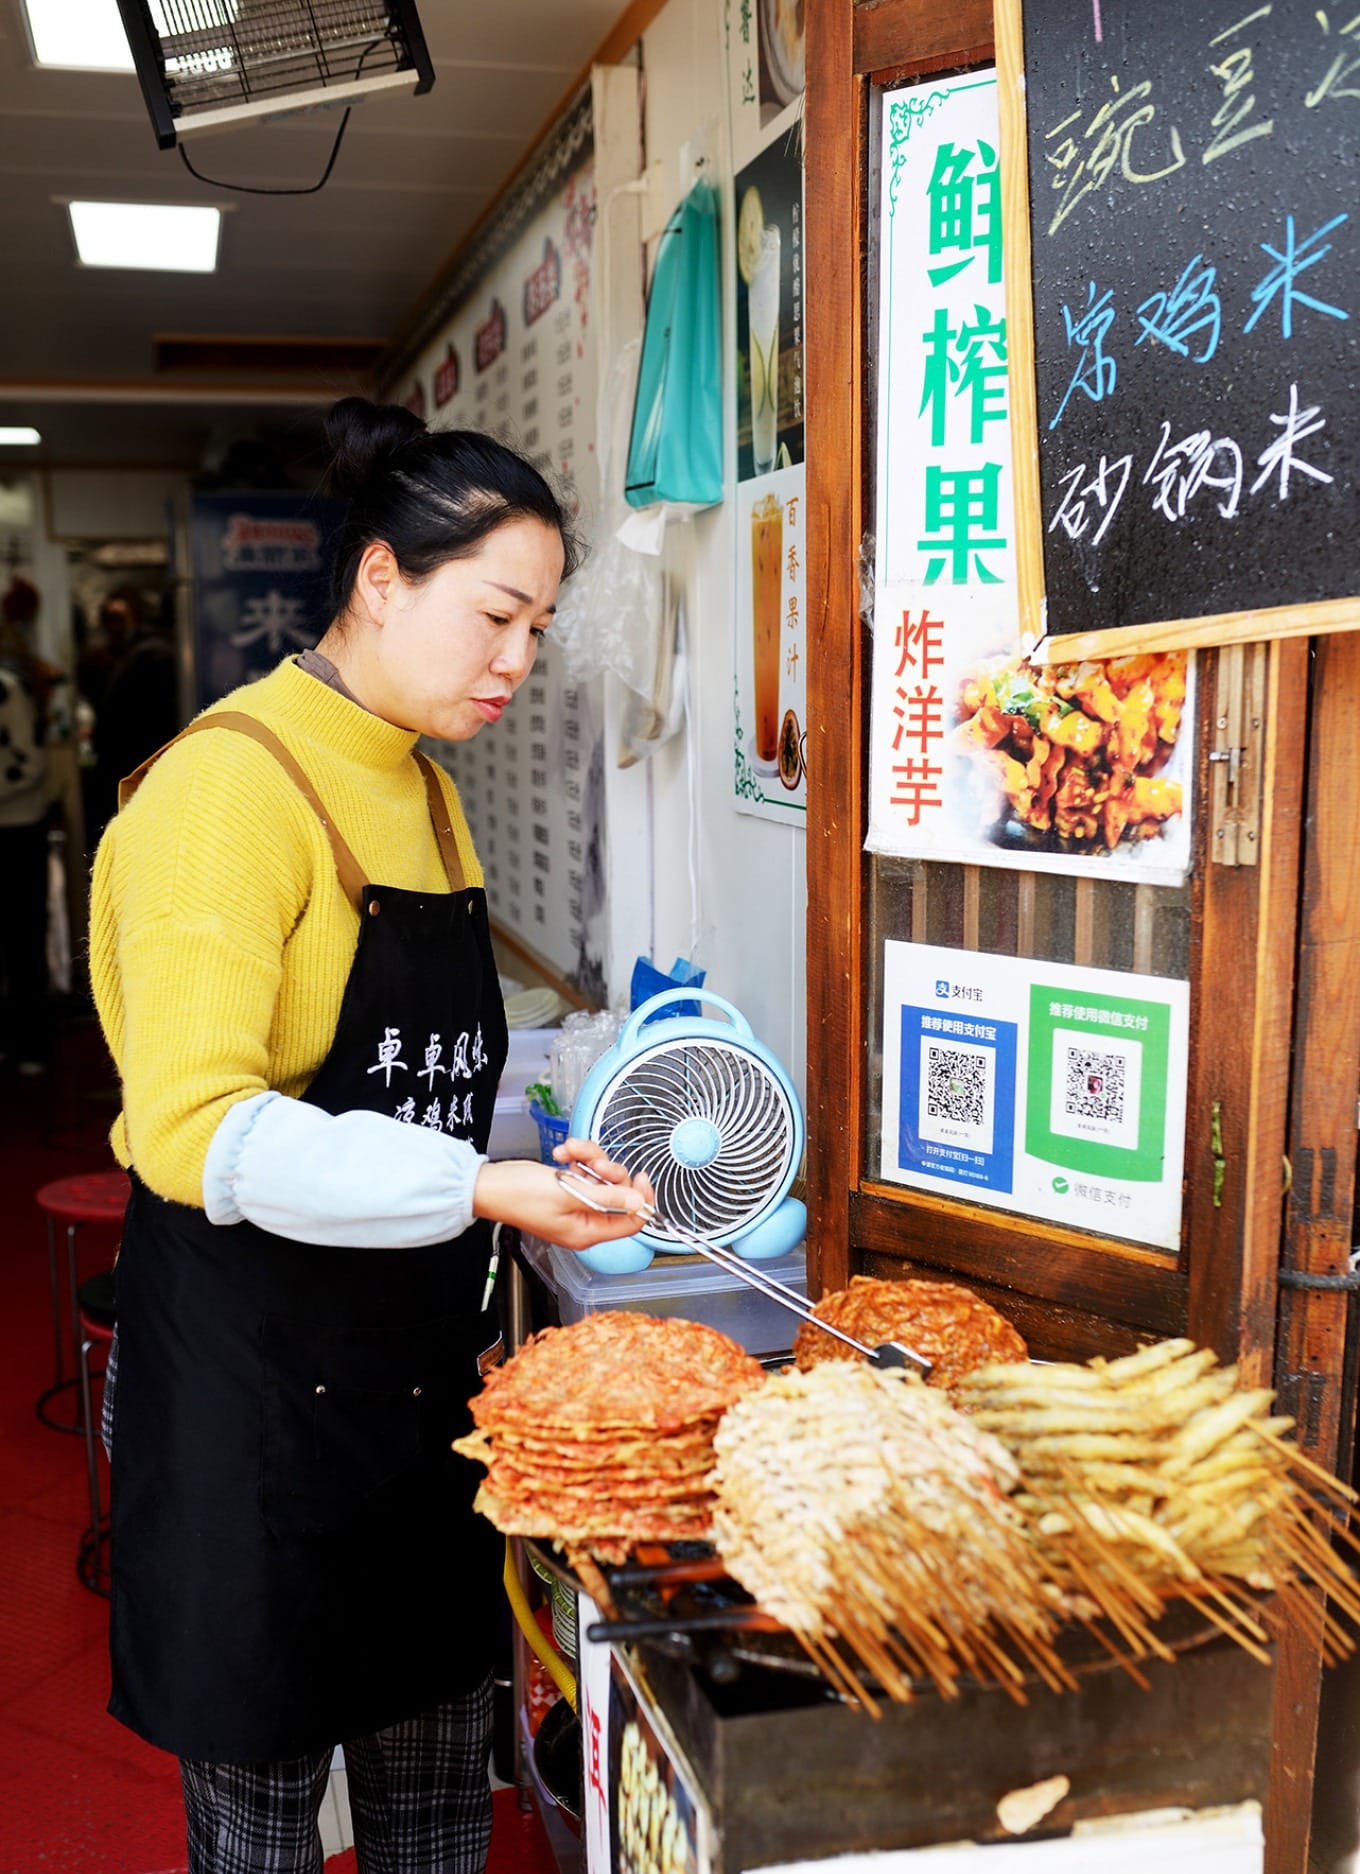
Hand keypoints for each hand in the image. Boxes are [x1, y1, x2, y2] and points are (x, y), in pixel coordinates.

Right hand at [472, 1138, 654, 1252]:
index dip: (641, 1199)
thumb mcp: (568, 1194)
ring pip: (602, 1176)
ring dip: (590, 1158)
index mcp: (588, 1232)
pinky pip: (585, 1169)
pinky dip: (577, 1157)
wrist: (489, 1184)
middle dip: (609, 1171)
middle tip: (594, 1163)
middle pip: (619, 1194)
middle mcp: (585, 1220)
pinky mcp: (568, 1187)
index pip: (632, 1222)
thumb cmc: (520, 1196)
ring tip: (570, 1151)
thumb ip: (607, 1198)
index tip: (641, 1176)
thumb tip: (639, 1202)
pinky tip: (561, 1153)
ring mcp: (576, 1203)